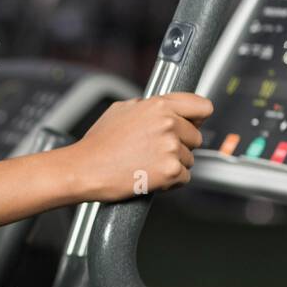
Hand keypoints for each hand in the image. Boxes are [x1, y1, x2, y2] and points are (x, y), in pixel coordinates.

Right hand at [70, 93, 213, 201]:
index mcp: (158, 106)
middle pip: (196, 137)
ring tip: (147, 163)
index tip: (192, 123)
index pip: (202, 106)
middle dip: (181, 145)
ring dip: (174, 164)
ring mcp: (170, 148)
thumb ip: (147, 106)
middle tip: (155, 150)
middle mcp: (168, 124)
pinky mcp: (170, 171)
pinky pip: (184, 178)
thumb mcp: (119, 110)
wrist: (84, 169)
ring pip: (190, 159)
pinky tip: (150, 174)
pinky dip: (170, 181)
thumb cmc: (97, 144)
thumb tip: (162, 107)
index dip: (197, 117)